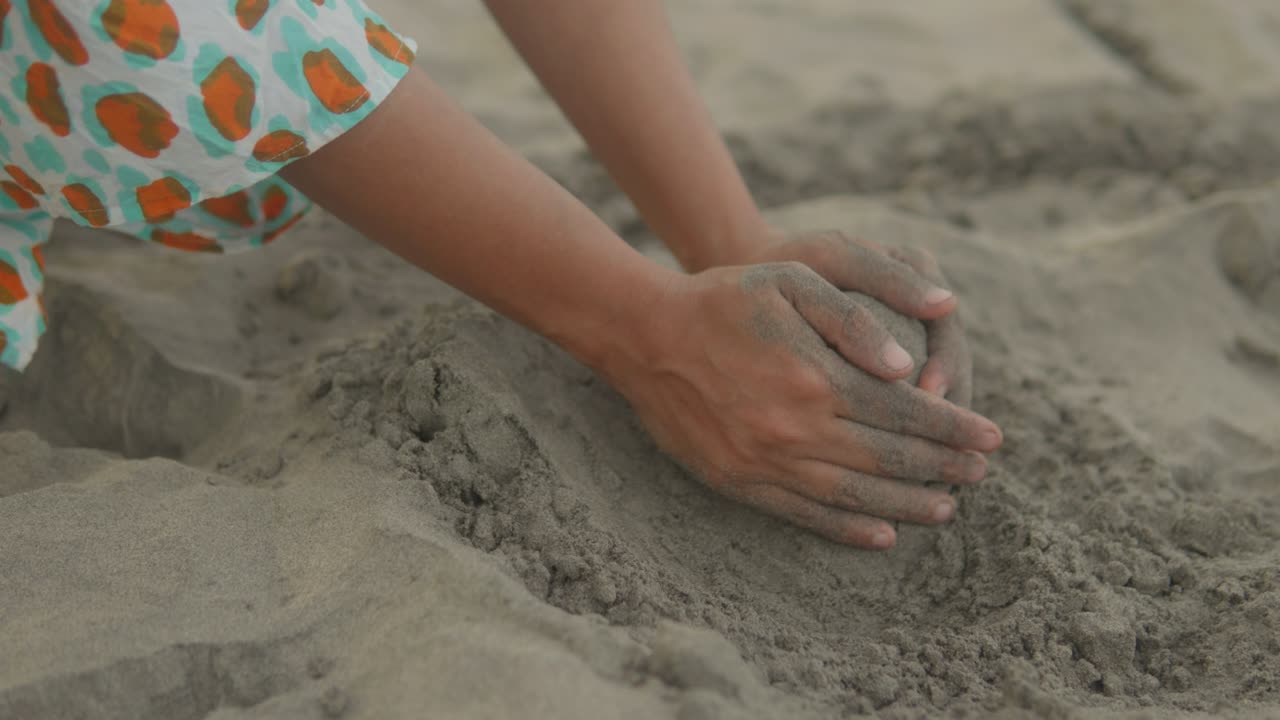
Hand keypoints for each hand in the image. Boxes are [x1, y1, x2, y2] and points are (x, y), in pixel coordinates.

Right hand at [599, 261, 1001, 548]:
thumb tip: (909, 366)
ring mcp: (765, 462)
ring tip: (947, 510)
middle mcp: (796, 429)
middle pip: (888, 459)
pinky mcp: (739, 481)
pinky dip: (848, 529)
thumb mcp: (794, 281)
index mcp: (817, 378)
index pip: (905, 412)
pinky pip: (805, 514)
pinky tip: (881, 535)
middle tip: (981, 473)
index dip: (953, 427)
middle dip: (943, 468)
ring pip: (854, 495)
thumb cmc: (725, 298)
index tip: (991, 437)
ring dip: (906, 505)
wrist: (646, 335)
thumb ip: (854, 320)